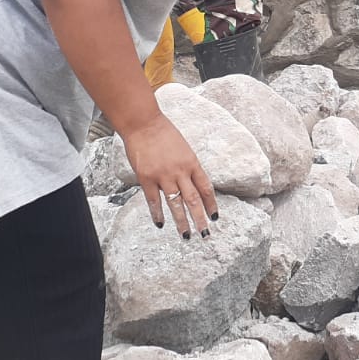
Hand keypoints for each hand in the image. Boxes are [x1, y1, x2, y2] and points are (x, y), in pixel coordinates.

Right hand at [121, 113, 217, 237]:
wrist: (143, 123)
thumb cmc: (163, 133)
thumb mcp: (183, 148)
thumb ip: (187, 166)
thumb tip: (192, 184)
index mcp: (192, 162)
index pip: (206, 188)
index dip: (211, 204)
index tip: (215, 217)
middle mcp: (180, 171)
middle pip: (193, 200)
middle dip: (200, 219)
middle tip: (206, 234)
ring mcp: (163, 175)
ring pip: (176, 204)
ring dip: (182, 222)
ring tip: (186, 236)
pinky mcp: (147, 178)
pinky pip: (154, 201)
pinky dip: (158, 214)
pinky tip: (160, 224)